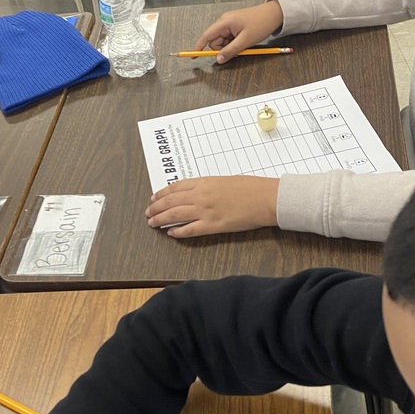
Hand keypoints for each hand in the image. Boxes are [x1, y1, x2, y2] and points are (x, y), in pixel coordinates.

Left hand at [146, 176, 279, 236]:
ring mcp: (206, 211)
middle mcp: (201, 195)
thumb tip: (197, 192)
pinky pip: (190, 230)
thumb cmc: (251, 188)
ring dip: (161, 219)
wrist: (266, 198)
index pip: (176, 187)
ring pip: (175, 215)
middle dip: (156, 207)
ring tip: (152, 223)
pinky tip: (171, 233)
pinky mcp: (213, 226)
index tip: (154, 198)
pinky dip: (178, 232)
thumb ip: (209, 186)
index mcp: (205, 182)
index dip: (162, 193)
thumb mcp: (226, 180)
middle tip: (148, 212)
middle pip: (171, 201)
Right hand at [195, 1, 284, 62]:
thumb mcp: (245, 41)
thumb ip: (230, 51)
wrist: (274, 14)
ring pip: (222, 41)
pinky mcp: (234, 26)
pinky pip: (229, 39)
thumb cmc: (261, 23)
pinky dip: (234, 43)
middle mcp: (224, 21)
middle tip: (236, 50)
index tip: (193, 55)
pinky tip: (243, 41)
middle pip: (215, 41)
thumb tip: (219, 59)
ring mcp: (229, 24)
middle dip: (222, 49)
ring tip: (243, 44)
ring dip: (229, 47)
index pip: (206, 36)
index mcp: (224, 22)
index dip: (199, 46)